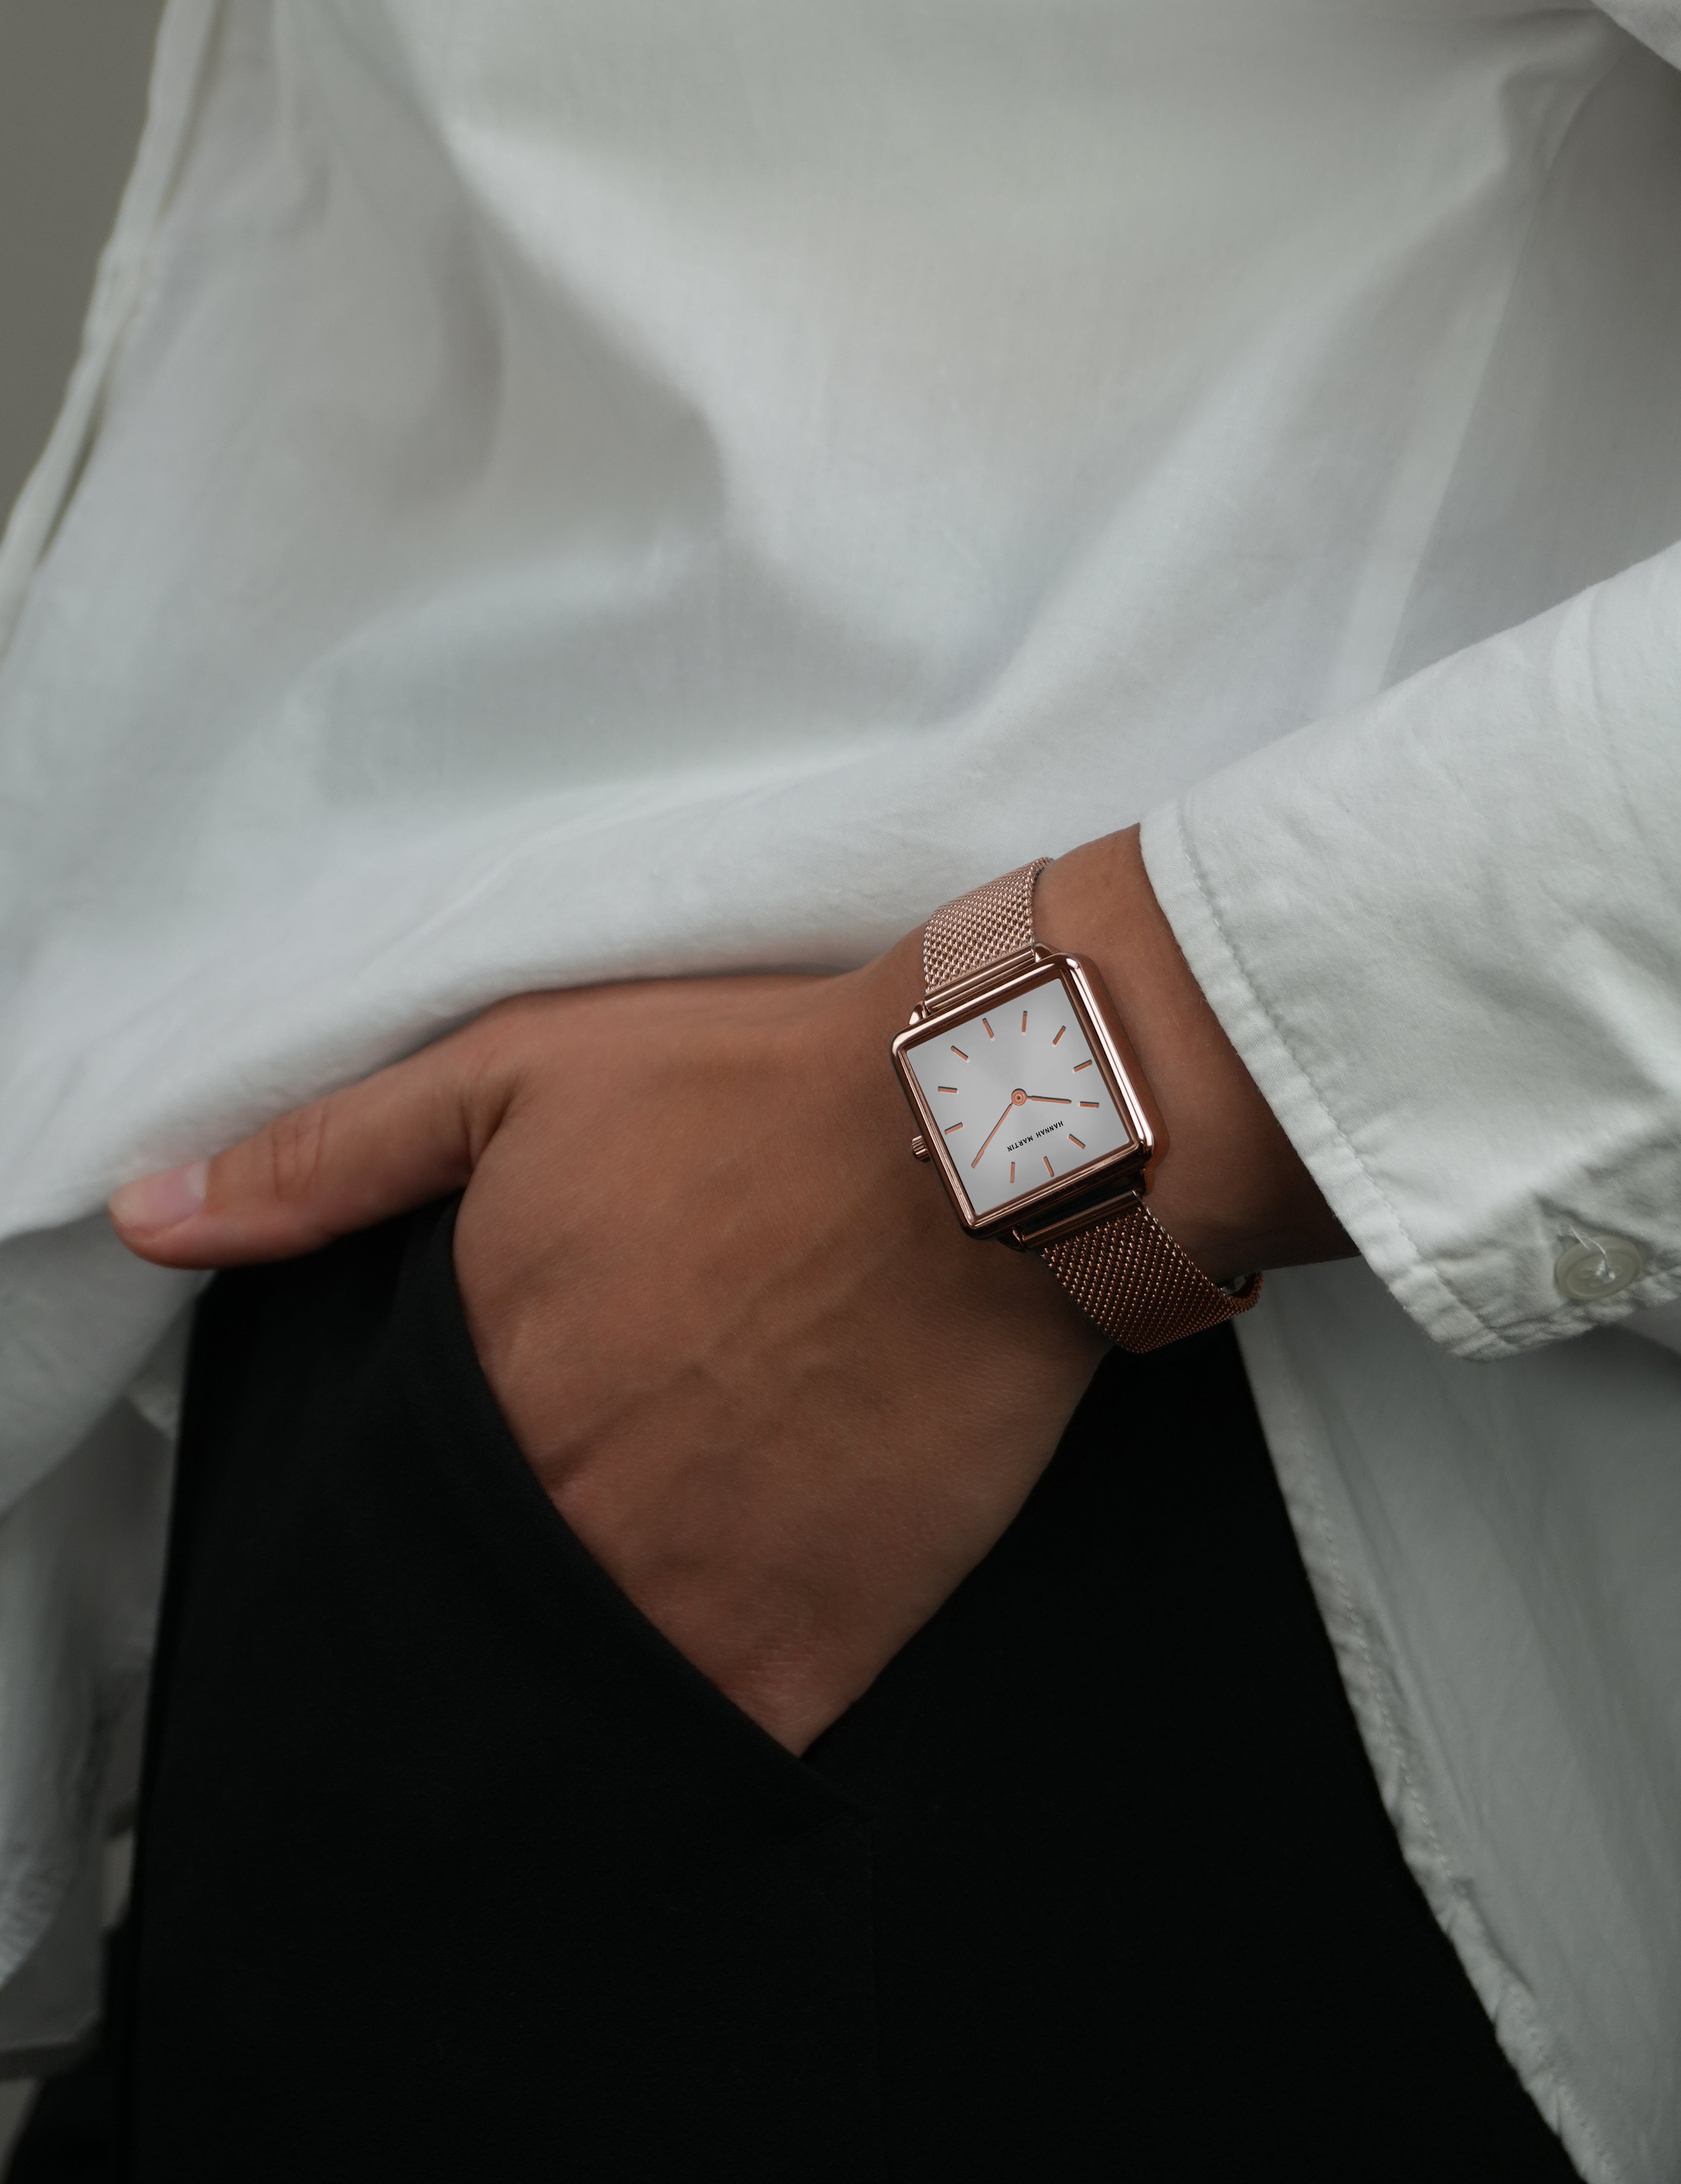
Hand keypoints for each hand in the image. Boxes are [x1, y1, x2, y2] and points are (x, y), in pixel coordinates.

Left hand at [109, 829, 1348, 1750]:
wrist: (984, 1135)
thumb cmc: (752, 1089)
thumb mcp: (515, 1076)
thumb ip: (329, 1159)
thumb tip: (151, 1217)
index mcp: (485, 1382)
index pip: (385, 1504)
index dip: (413, 1499)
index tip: (466, 1470)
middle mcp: (570, 1508)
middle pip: (482, 1606)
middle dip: (501, 1579)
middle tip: (566, 1522)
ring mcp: (693, 1589)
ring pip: (589, 1689)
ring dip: (590, 1661)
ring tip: (635, 1592)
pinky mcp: (818, 1639)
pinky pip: (723, 1740)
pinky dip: (702, 1724)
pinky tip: (716, 1656)